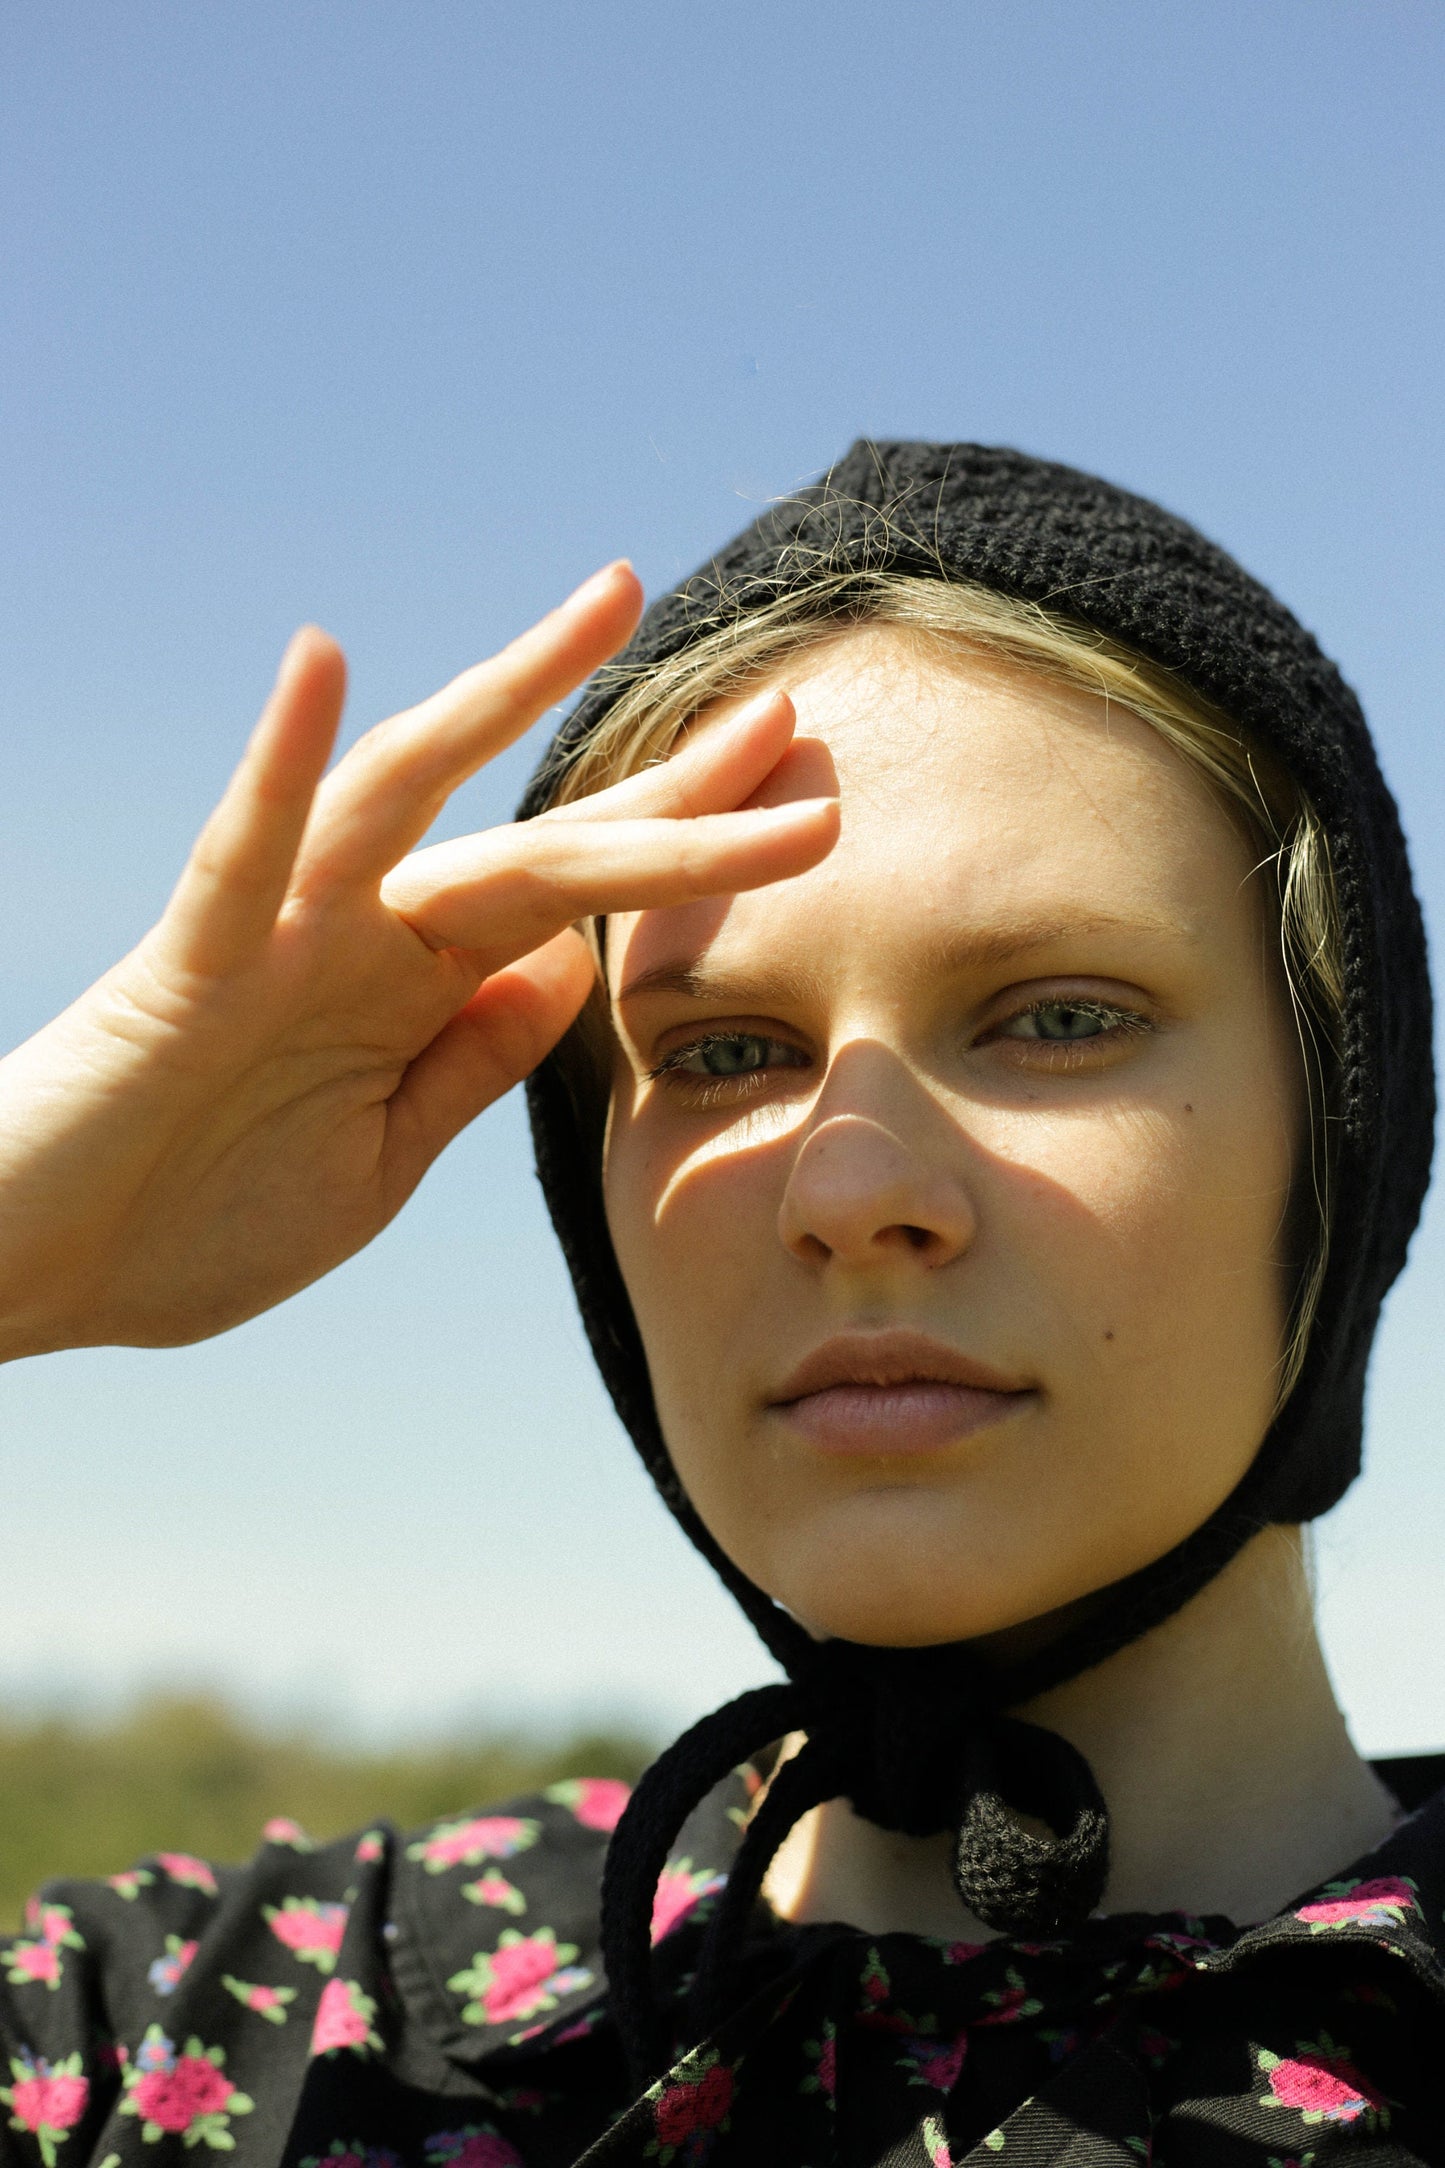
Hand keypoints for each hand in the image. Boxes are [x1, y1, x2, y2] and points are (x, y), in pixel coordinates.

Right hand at [0, 565, 837, 1358]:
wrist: (39, 1271)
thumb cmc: (193, 1219)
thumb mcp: (382, 1160)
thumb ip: (473, 1063)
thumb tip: (570, 971)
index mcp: (420, 991)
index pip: (579, 900)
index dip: (691, 849)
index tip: (802, 801)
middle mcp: (367, 938)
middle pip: (540, 839)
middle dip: (670, 790)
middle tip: (794, 717)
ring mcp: (283, 937)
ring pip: (409, 796)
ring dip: (506, 699)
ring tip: (608, 603)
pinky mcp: (192, 965)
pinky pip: (240, 851)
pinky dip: (279, 764)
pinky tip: (325, 665)